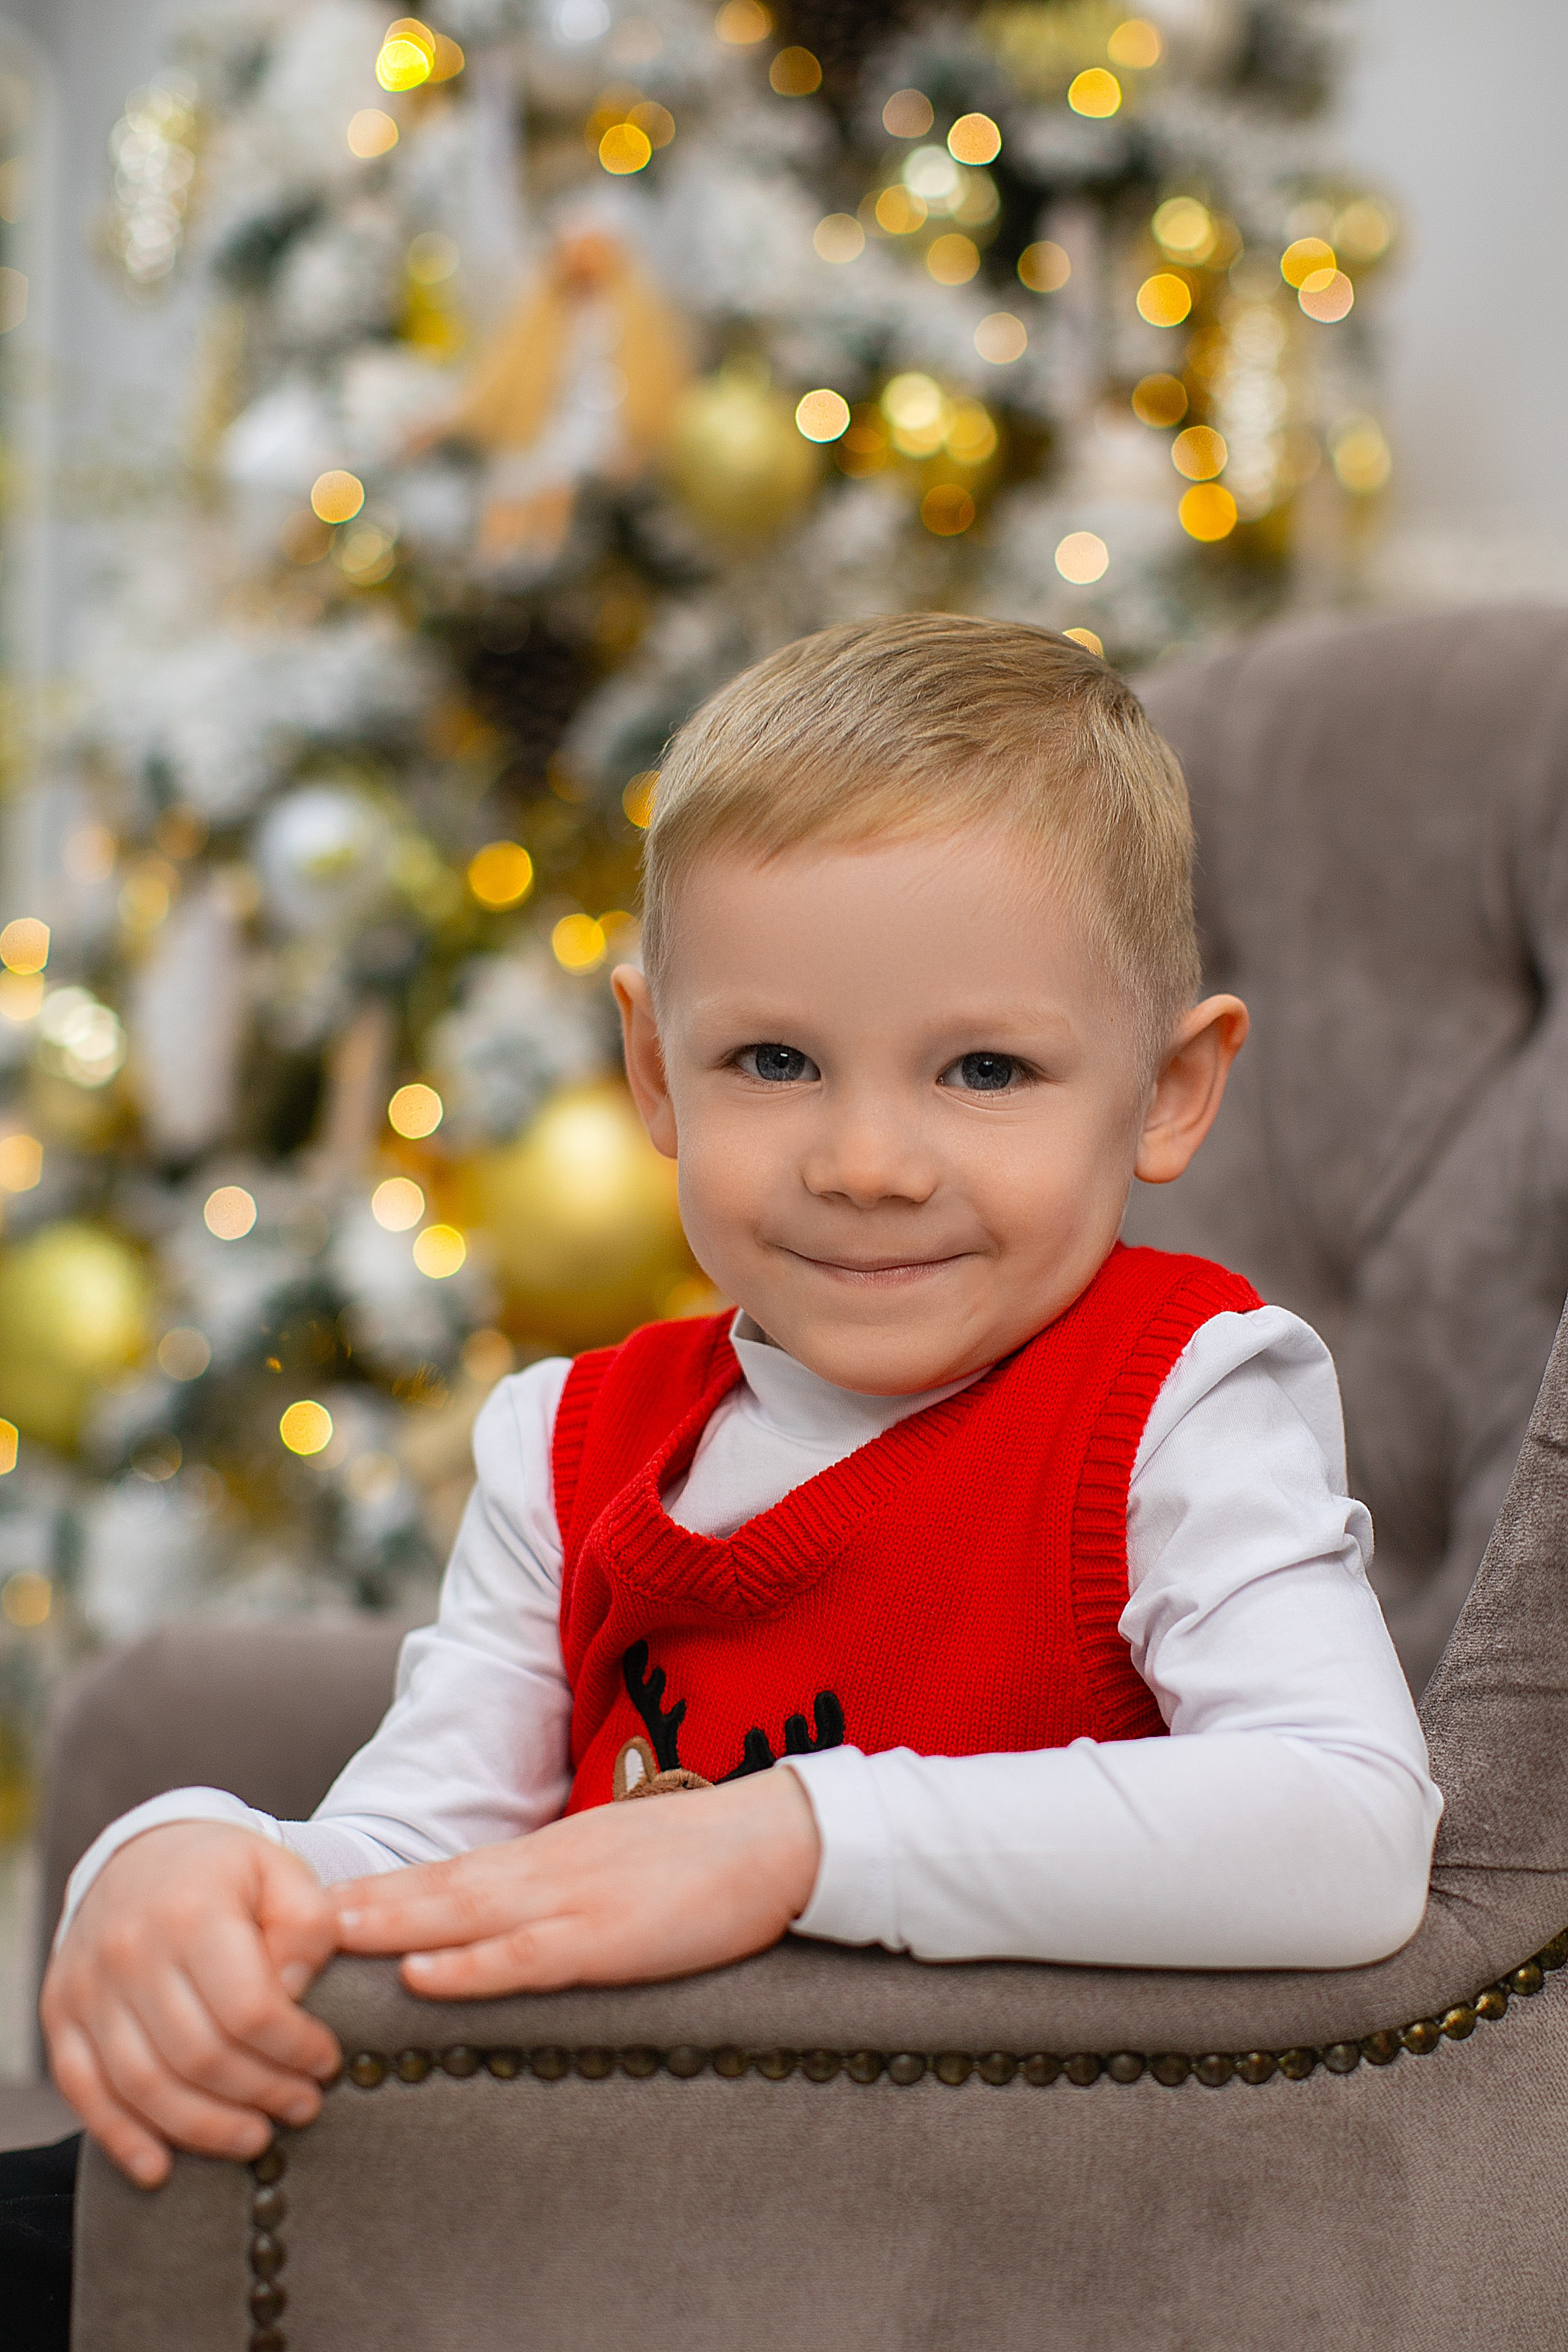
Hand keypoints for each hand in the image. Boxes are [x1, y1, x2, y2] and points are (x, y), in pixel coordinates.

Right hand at [41, 1822, 341, 2187]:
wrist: (143, 1853)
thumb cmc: (228, 1874)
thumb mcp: (285, 1873)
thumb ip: (308, 1929)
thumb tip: (294, 1998)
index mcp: (193, 1911)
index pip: (250, 2009)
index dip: (294, 2049)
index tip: (326, 2063)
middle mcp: (130, 1950)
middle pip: (199, 2056)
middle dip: (261, 2094)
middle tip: (304, 2107)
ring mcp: (88, 1986)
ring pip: (144, 2085)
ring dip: (204, 2128)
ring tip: (256, 2138)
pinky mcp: (61, 2013)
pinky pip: (85, 2091)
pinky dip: (121, 2138)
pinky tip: (161, 2168)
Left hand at [332, 1768, 822, 1997]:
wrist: (779, 1837)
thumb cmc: (703, 1860)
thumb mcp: (616, 1867)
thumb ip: (559, 1891)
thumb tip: (502, 1926)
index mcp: (549, 1856)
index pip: (449, 1873)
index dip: (382, 1892)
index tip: (316, 1908)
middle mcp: (547, 1868)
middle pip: (436, 1886)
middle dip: (361, 1907)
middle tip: (283, 1923)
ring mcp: (575, 1900)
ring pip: (464, 1914)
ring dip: (392, 1925)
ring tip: (326, 1938)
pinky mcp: (610, 1936)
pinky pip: (528, 1955)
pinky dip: (471, 1965)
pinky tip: (425, 1974)